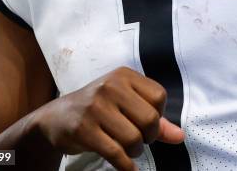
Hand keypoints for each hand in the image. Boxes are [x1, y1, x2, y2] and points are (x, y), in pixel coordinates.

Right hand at [32, 67, 184, 170]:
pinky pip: (116, 153)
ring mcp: (96, 107)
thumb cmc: (97, 109)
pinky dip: (127, 166)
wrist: (56, 117)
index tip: (146, 122)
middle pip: (150, 118)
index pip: (159, 96)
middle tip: (140, 140)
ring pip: (133, 138)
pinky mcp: (84, 129)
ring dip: (135, 152)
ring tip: (128, 150)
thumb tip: (180, 136)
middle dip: (149, 136)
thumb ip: (154, 119)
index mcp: (124, 75)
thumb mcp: (125, 104)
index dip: (158, 115)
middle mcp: (110, 86)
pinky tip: (128, 167)